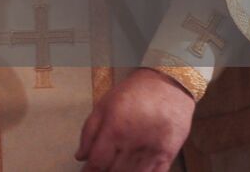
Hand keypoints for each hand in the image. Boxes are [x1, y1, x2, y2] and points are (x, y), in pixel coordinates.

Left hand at [75, 68, 193, 170]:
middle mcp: (133, 143)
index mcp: (114, 129)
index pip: (98, 161)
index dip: (89, 171)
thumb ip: (89, 132)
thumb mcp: (103, 105)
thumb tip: (80, 156)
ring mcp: (153, 151)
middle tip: (99, 169)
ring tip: (113, 169)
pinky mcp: (169, 155)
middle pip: (114, 171)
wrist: (168, 87)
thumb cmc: (132, 93)